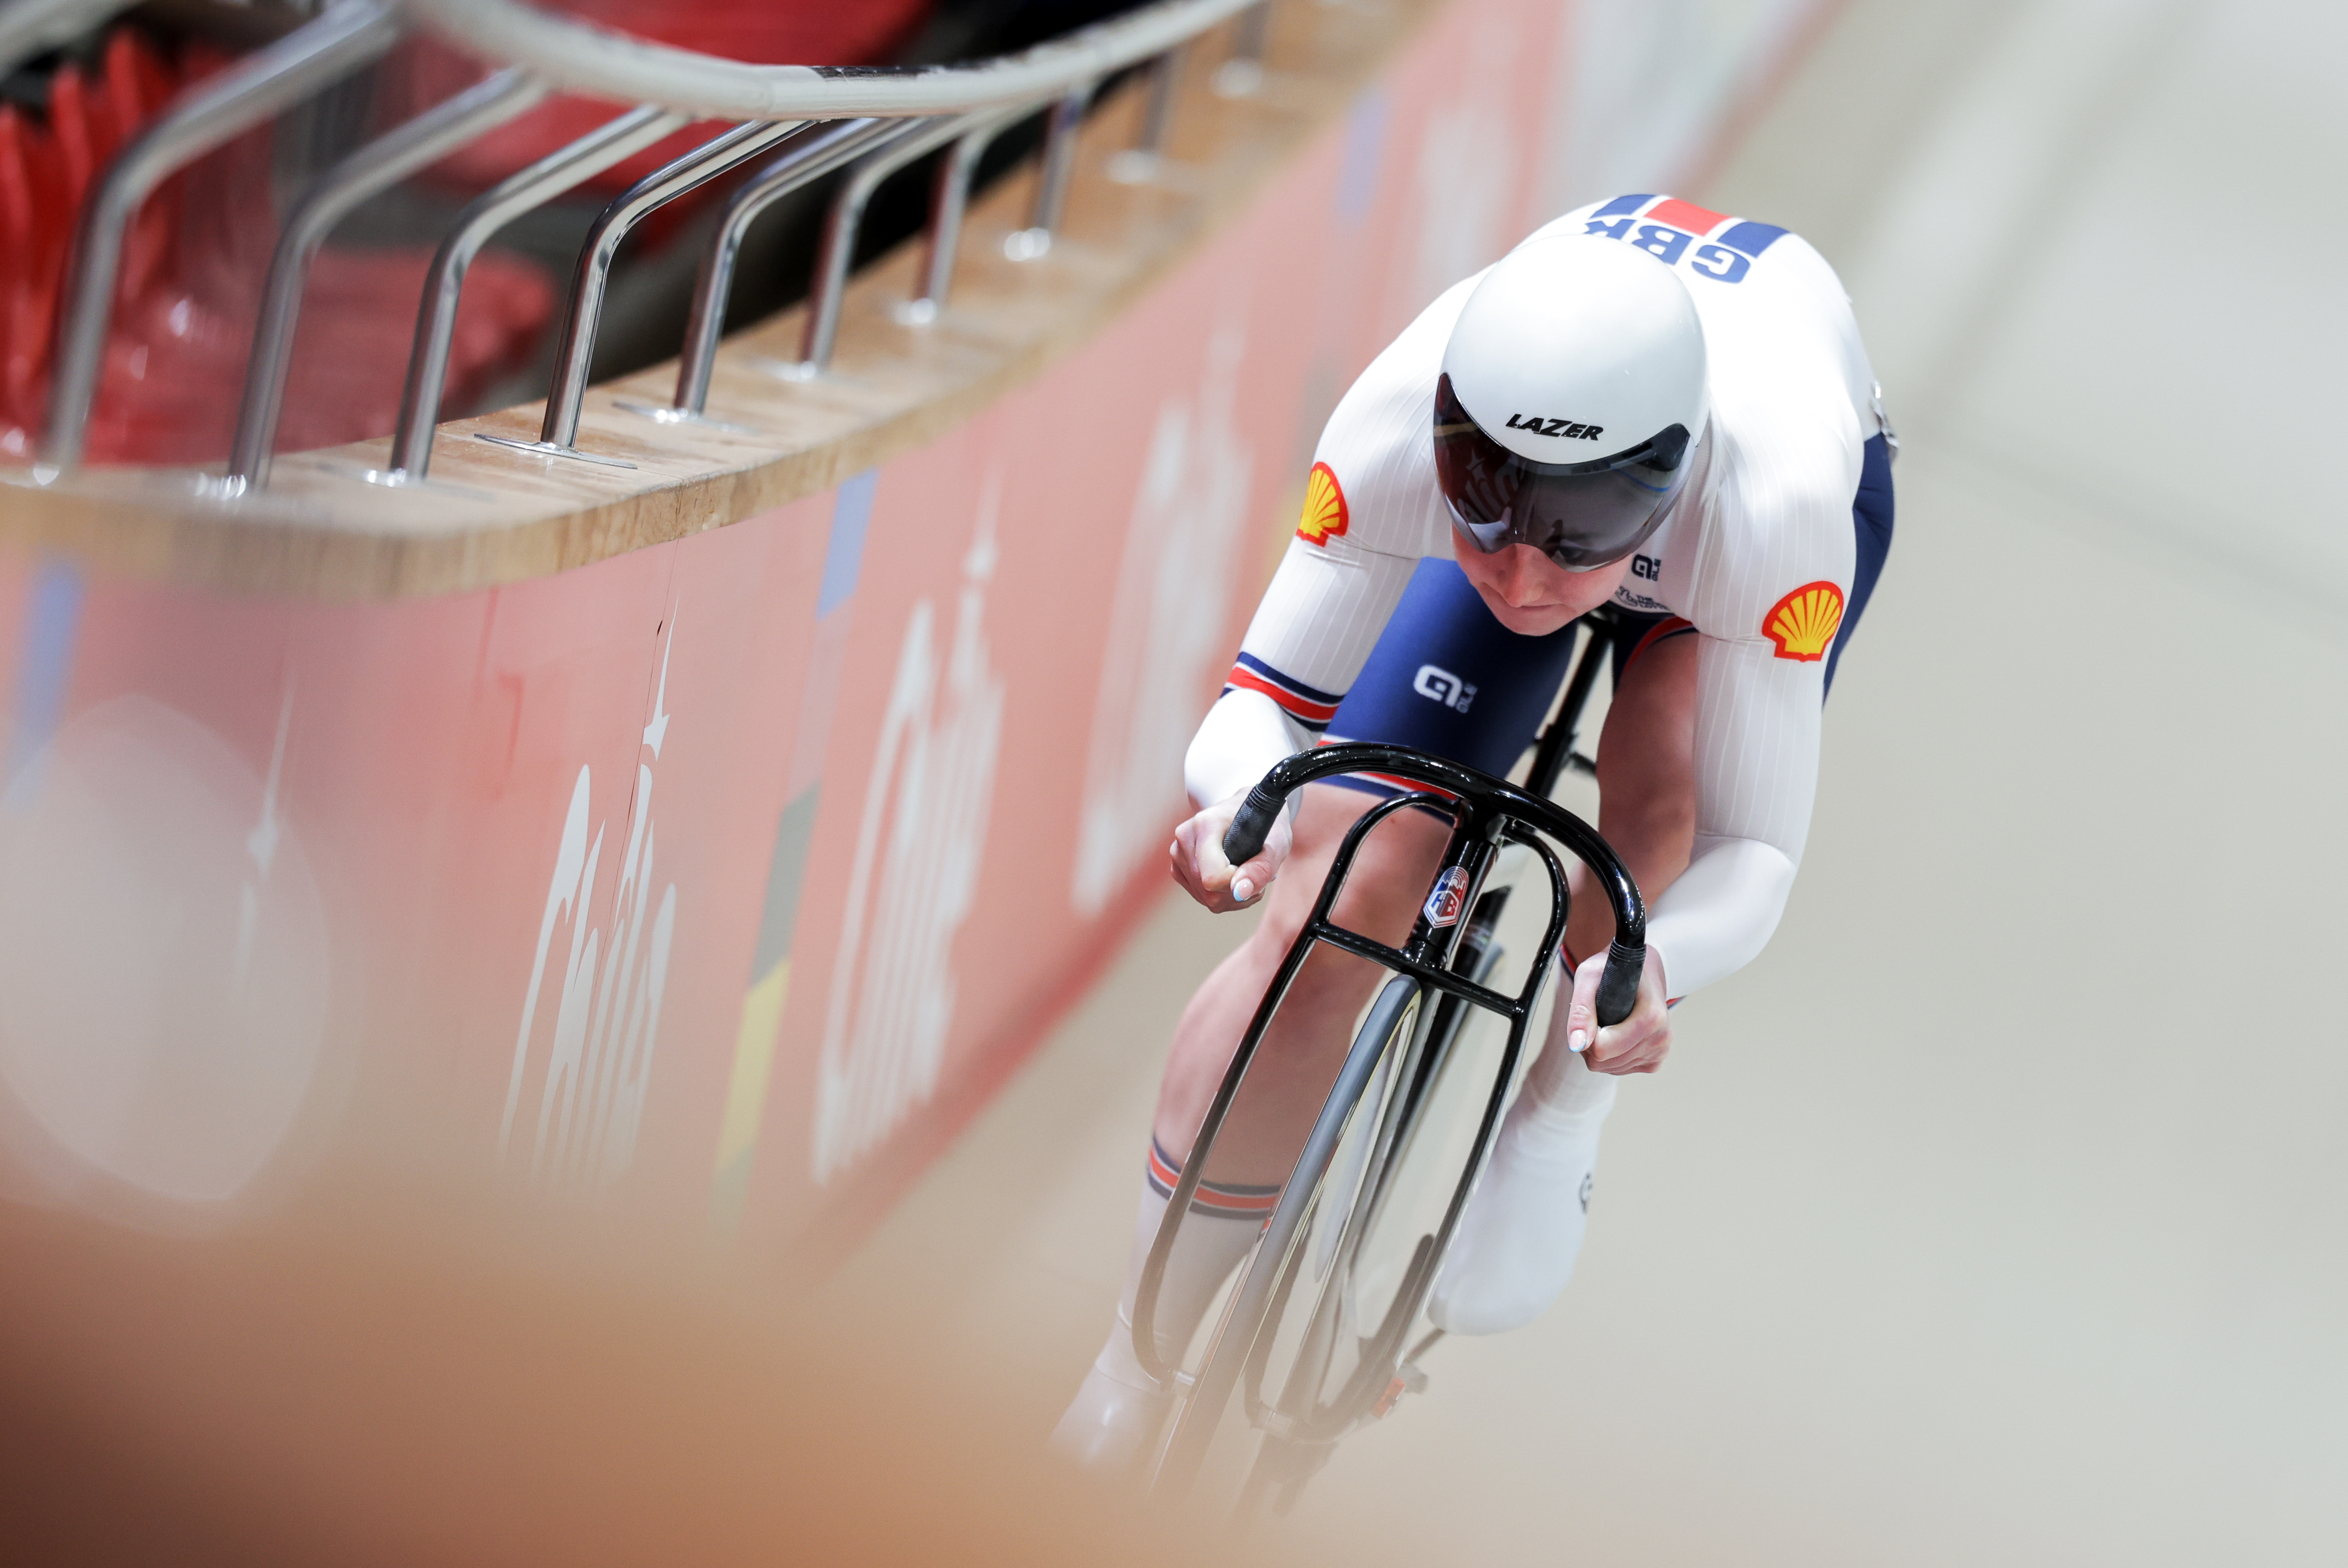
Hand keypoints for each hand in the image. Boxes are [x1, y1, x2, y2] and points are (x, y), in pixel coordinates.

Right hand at [1169, 787, 1291, 912]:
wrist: (1250, 811)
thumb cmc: (1264, 824)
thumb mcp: (1276, 843)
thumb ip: (1261, 869)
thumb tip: (1240, 892)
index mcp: (1206, 824)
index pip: (1212, 876)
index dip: (1237, 881)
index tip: (1253, 867)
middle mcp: (1185, 837)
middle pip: (1208, 891)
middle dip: (1237, 890)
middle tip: (1255, 871)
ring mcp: (1178, 852)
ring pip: (1205, 897)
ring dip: (1232, 895)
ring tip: (1246, 872)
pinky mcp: (1178, 866)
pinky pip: (1200, 897)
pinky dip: (1222, 895)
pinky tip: (1232, 878)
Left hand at [1562, 946, 1670, 1074]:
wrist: (1643, 973)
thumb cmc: (1615, 971)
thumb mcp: (1590, 977)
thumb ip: (1581, 1010)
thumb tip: (1576, 1045)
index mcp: (1652, 1018)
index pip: (1602, 1049)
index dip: (1587, 1033)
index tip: (1592, 1014)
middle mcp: (1661, 1038)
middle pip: (1603, 1062)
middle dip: (1591, 1044)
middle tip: (1597, 1016)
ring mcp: (1660, 1052)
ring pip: (1609, 1068)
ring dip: (1600, 1050)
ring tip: (1608, 1022)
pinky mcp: (1655, 1061)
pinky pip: (1619, 1070)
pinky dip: (1612, 1056)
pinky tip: (1617, 1034)